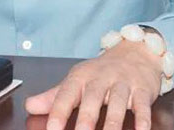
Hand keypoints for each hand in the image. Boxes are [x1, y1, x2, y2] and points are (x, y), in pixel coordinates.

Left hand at [25, 40, 162, 129]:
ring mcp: (123, 82)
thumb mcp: (77, 80)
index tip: (52, 129)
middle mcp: (102, 78)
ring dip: (114, 121)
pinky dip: (142, 118)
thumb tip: (30, 106)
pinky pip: (143, 104)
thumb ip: (54, 97)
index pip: (66, 94)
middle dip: (87, 117)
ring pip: (119, 102)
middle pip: (93, 97)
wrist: (135, 52)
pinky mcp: (142, 89)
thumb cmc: (102, 72)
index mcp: (81, 76)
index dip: (58, 111)